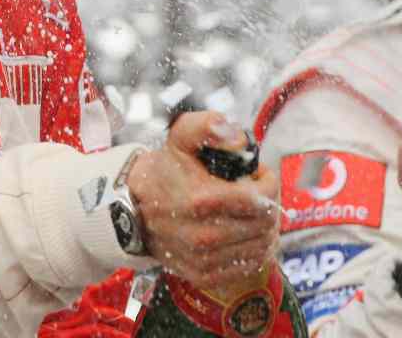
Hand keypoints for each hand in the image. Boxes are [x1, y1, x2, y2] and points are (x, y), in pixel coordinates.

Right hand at [126, 111, 279, 290]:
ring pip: (261, 246)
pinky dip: (253, 250)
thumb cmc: (164, 171)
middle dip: (268, 204)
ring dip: (263, 227)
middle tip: (255, 192)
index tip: (258, 175)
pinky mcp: (204, 275)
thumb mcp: (181, 137)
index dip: (268, 182)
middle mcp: (203, 236)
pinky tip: (243, 233)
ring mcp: (204, 259)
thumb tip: (238, 139)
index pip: (261, 199)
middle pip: (265, 224)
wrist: (133, 208)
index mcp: (201, 200)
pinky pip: (248, 266)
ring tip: (249, 211)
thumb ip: (208, 126)